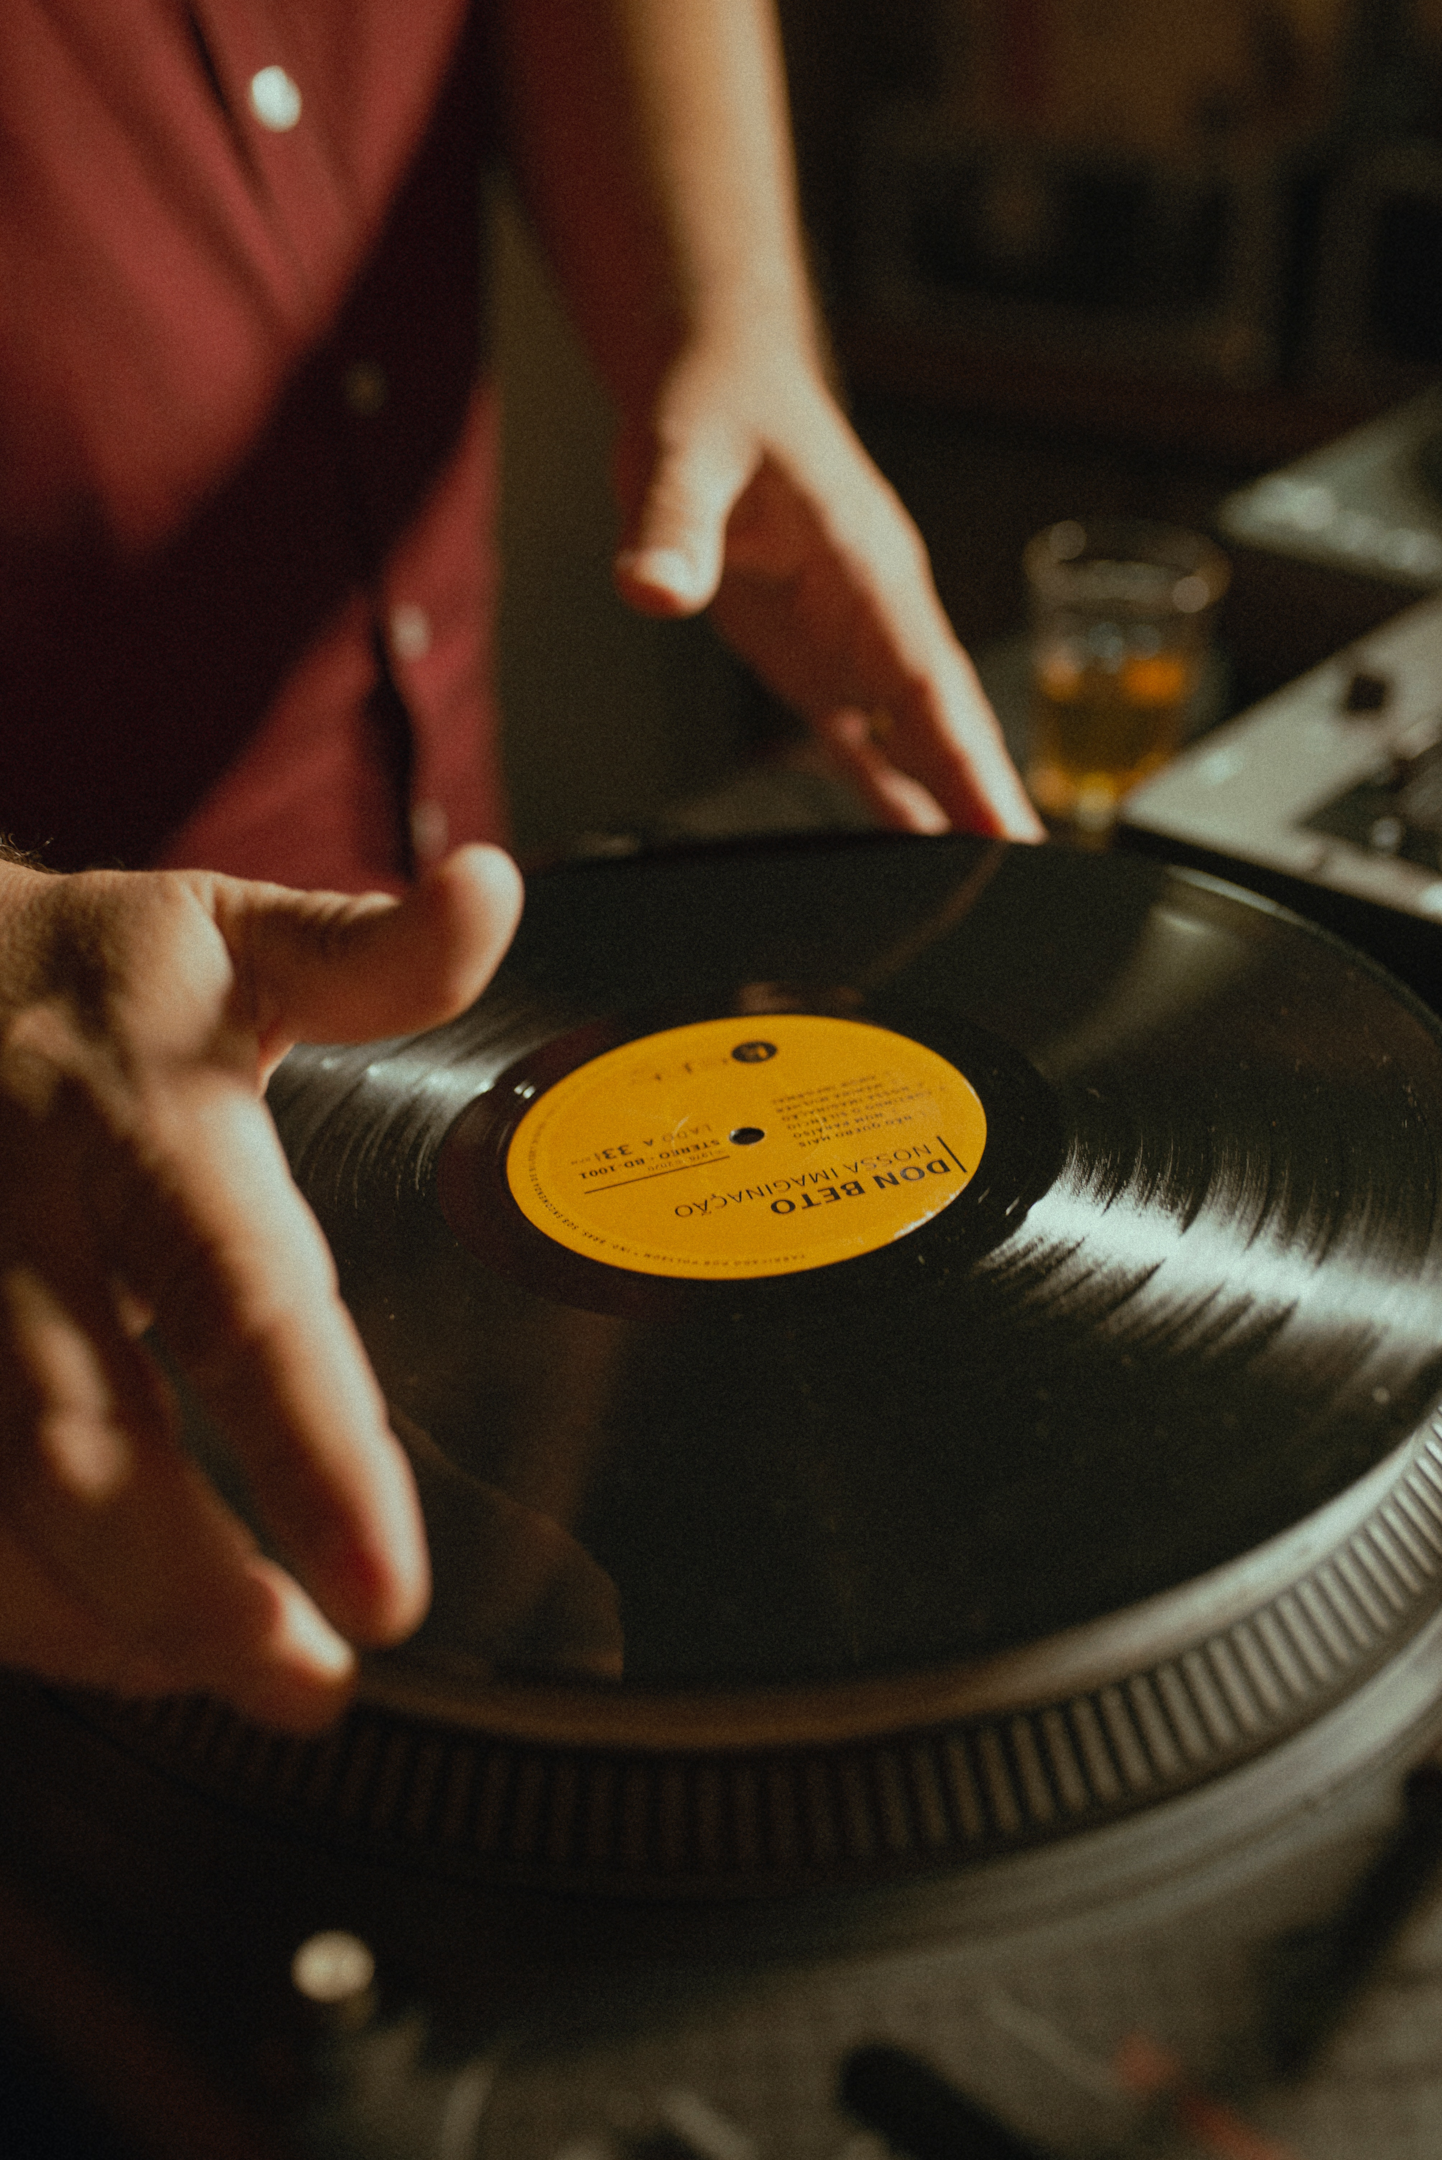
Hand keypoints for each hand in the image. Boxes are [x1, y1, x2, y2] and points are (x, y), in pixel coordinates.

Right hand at [0, 846, 522, 1729]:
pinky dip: (25, 1609)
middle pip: (81, 1451)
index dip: (311, 1455)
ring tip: (242, 1681)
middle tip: (316, 1681)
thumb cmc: (85, 978)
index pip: (234, 1299)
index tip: (389, 1594)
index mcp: (130, 1122)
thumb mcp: (227, 935)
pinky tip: (118, 1641)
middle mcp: (7, 1225)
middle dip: (195, 1599)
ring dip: (106, 1631)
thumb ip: (367, 951)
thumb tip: (491, 895)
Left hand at [611, 341, 1042, 839]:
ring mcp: (849, 640)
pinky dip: (891, 792)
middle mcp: (873, 614)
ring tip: (986, 883)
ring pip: (915, 738)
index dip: (971, 761)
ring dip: (948, 806)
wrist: (715, 380)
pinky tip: (912, 845)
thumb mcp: (685, 456)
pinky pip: (863, 737)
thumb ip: (672, 527)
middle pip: (943, 725)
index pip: (931, 682)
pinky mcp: (812, 656)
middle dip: (983, 803)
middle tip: (1023, 883)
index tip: (1010, 827)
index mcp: (867, 570)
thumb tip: (653, 587)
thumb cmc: (716, 404)